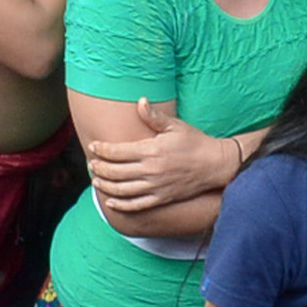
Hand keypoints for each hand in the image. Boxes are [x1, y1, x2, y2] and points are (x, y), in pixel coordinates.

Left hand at [87, 100, 240, 222]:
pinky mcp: (162, 198)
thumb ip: (154, 116)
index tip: (93, 146)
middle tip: (91, 164)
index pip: (118, 151)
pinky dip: (121, 205)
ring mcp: (155, 187)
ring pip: (122, 190)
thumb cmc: (195, 142)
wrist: (215, 165)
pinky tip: (111, 202)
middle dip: (99, 168)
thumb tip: (140, 101)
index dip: (102, 149)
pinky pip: (137, 205)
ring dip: (106, 186)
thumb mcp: (175, 126)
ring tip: (96, 181)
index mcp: (151, 150)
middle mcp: (151, 170)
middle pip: (115, 172)